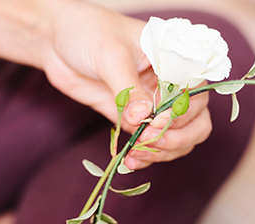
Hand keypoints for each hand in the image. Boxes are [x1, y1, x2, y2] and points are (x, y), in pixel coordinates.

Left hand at [40, 0, 211, 168]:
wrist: (58, 40)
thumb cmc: (90, 32)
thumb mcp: (111, 56)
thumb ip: (128, 89)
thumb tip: (142, 118)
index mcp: (175, 60)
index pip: (196, 93)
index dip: (182, 113)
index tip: (155, 122)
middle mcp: (172, 84)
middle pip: (197, 121)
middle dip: (177, 137)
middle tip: (149, 140)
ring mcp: (155, 104)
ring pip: (179, 138)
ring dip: (163, 151)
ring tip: (137, 154)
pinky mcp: (136, 120)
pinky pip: (152, 144)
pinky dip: (147, 156)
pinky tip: (131, 160)